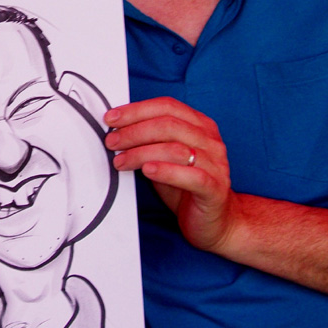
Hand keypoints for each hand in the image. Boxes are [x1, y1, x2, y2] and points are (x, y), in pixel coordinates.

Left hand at [105, 97, 236, 254]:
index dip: (137, 110)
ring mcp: (216, 164)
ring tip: (121, 161)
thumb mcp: (165, 157)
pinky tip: (147, 171)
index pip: (167, 106)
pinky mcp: (215, 189)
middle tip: (112, 142)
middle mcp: (210, 141)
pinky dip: (166, 171)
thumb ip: (150, 141)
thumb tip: (117, 129)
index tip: (112, 118)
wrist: (214, 221)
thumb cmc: (186, 186)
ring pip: (176, 149)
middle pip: (168, 125)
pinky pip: (191, 176)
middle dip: (134, 131)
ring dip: (141, 152)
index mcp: (200, 126)